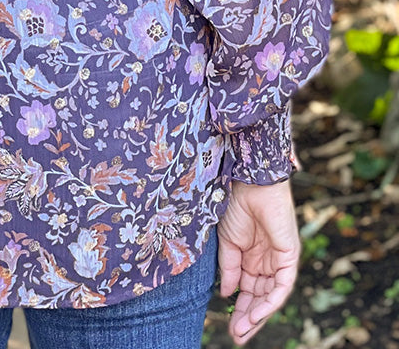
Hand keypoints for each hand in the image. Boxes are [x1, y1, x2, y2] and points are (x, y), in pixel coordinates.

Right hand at [218, 178, 301, 345]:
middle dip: (249, 318)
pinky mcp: (289, 257)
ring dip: (258, 315)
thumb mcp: (227, 243)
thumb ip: (229, 269)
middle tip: (237, 335)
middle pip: (261, 297)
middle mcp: (267, 262)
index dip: (240, 308)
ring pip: (272, 296)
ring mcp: (280, 260)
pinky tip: (257, 314)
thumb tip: (226, 294)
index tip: (231, 327)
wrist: (249, 183)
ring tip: (243, 330)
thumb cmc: (236, 205)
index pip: (249, 290)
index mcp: (252, 257)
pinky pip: (282, 286)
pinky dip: (270, 302)